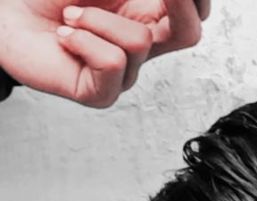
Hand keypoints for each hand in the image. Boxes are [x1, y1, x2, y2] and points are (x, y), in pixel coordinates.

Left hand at [0, 0, 208, 107]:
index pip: (194, 12)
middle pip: (188, 34)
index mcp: (146, 13)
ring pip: (139, 42)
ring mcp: (123, 73)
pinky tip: (65, 36)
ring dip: (96, 18)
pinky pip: (112, 63)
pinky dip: (83, 40)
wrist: (6, 10)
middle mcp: (141, 46)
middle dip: (177, 3)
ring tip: (71, 15)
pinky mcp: (101, 93)